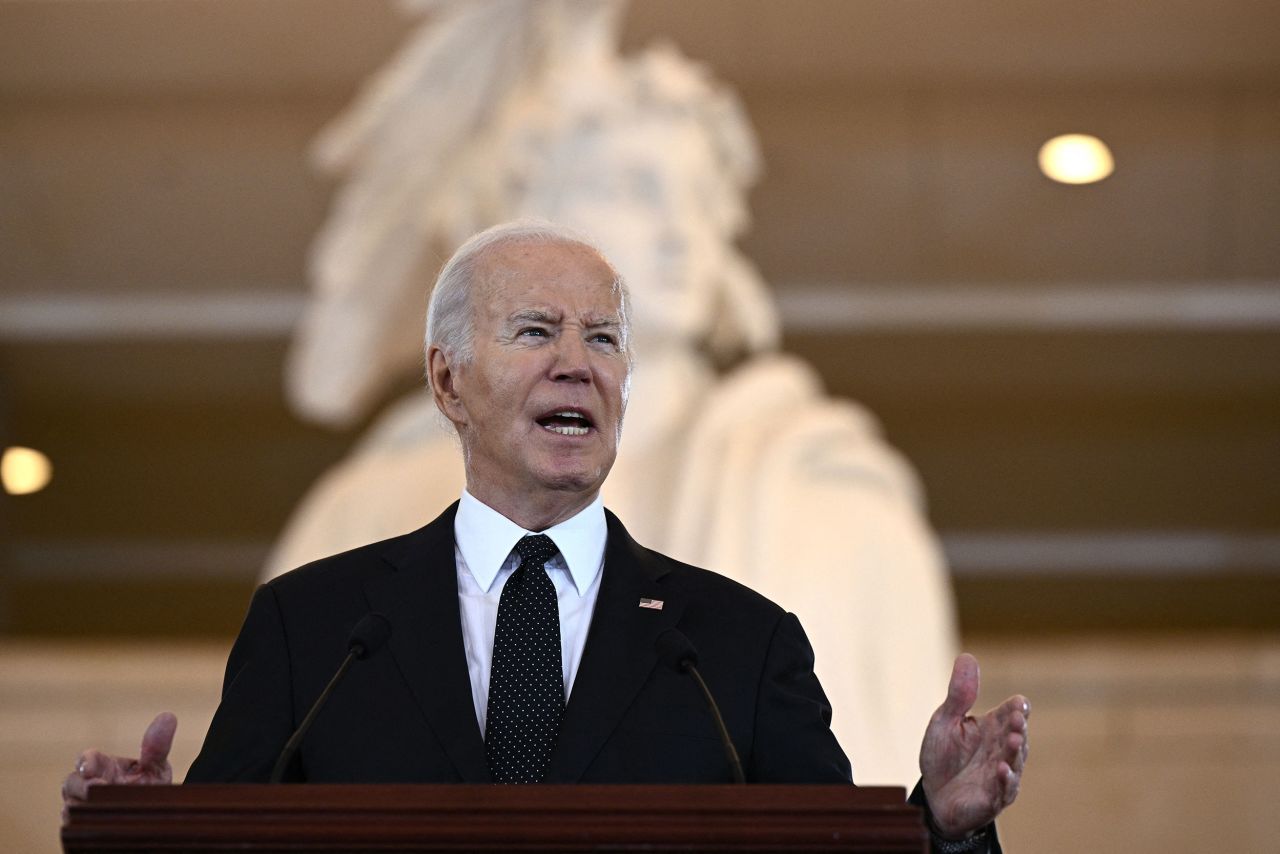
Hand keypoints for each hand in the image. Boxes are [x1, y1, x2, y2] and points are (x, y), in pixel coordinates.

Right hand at [60, 712, 176, 824]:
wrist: (152, 819)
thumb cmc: (149, 788)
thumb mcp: (155, 769)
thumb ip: (157, 748)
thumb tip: (168, 716)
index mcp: (103, 767)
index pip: (85, 759)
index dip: (85, 762)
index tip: (90, 768)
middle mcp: (88, 787)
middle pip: (71, 784)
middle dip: (81, 787)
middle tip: (98, 788)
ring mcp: (83, 810)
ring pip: (70, 808)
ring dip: (83, 807)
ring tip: (103, 808)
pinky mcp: (82, 830)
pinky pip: (74, 830)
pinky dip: (84, 828)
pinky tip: (99, 827)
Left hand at [919, 654, 1028, 838]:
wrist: (934, 796)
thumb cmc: (943, 756)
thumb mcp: (945, 721)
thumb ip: (959, 694)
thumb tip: (967, 657)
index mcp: (992, 727)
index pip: (1011, 713)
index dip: (1017, 708)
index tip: (1019, 703)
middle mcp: (1001, 749)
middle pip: (1017, 735)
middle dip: (1018, 727)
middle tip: (1017, 717)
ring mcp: (1001, 774)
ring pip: (1014, 761)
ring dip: (1015, 751)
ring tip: (1014, 739)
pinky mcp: (993, 797)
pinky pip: (1004, 789)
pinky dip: (1006, 780)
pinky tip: (1003, 770)